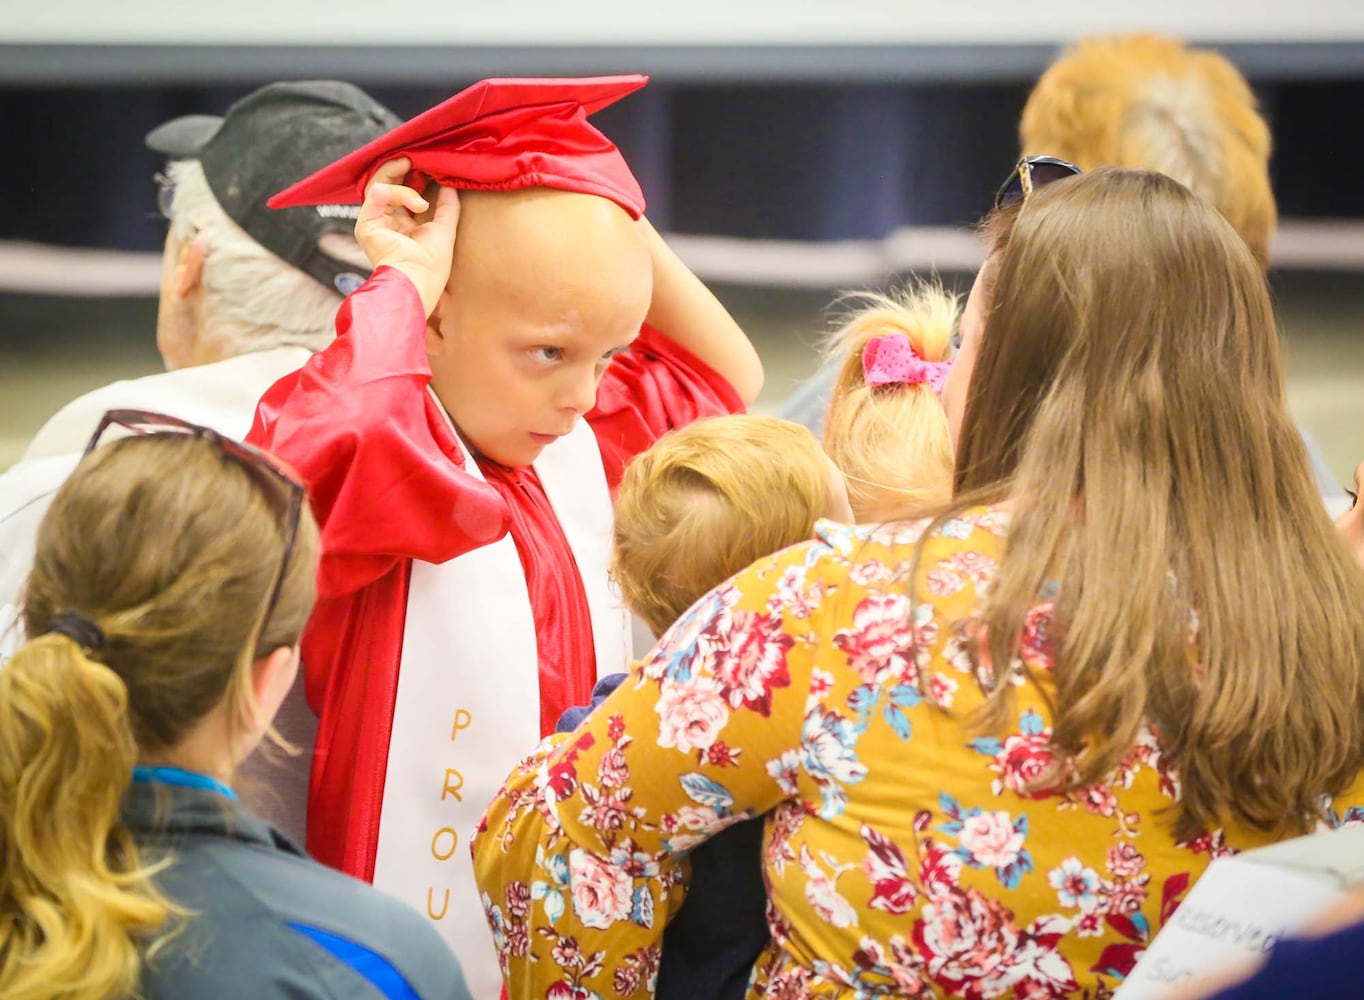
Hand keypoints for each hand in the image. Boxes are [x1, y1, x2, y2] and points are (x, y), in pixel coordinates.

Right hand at [355, 158, 459, 317]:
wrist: (419, 281)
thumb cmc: (431, 266)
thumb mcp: (444, 230)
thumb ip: (447, 207)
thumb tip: (450, 186)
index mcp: (402, 226)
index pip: (401, 193)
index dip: (411, 178)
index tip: (425, 166)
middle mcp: (385, 223)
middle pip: (386, 186)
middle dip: (399, 170)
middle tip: (414, 159)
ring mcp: (374, 223)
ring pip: (379, 186)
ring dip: (402, 180)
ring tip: (418, 175)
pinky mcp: (366, 224)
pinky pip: (377, 194)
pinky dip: (398, 192)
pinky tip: (418, 204)